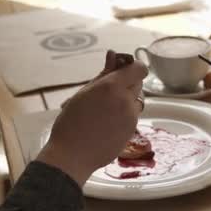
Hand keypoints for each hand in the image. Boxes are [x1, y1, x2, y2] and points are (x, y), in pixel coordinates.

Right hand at [37, 52, 147, 185]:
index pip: (139, 69)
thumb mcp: (83, 93)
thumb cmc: (71, 122)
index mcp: (112, 87)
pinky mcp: (132, 131)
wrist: (72, 155)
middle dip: (128, 82)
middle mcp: (126, 101)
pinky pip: (132, 115)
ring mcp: (132, 117)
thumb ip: (102, 74)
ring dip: (126, 99)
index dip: (133, 67)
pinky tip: (106, 122)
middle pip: (139, 83)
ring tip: (105, 108)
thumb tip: (113, 54)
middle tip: (108, 89)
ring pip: (136, 100)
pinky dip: (124, 114)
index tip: (122, 70)